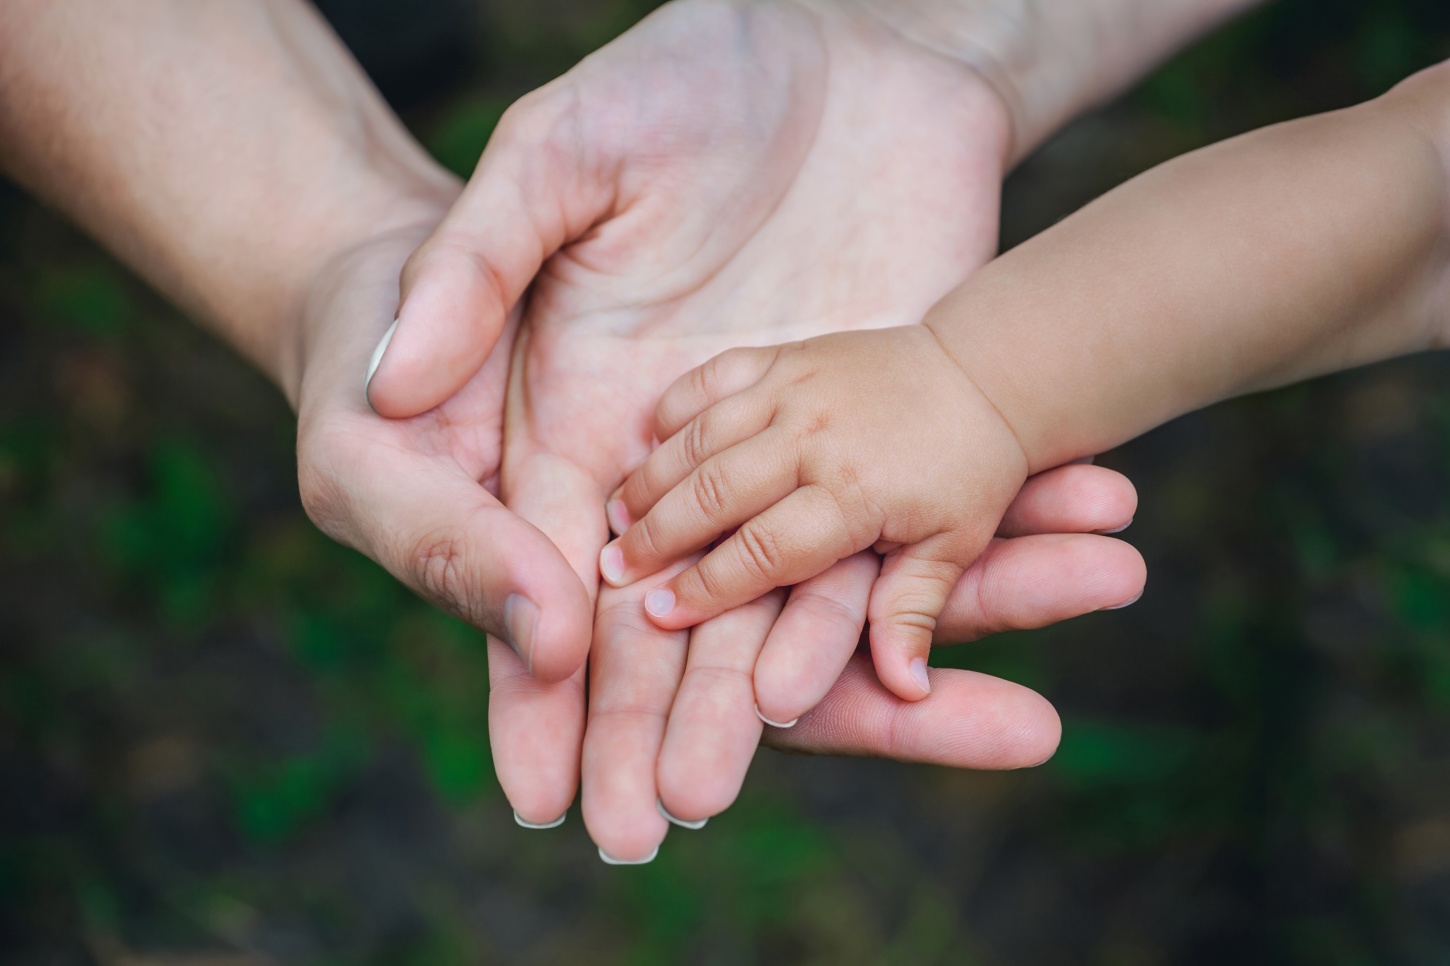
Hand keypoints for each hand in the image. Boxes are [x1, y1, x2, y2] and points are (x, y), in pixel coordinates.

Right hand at [364, 0, 1143, 855]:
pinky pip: (924, 517)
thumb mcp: (548, 161)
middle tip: (673, 814)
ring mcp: (798, 454)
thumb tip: (396, 384)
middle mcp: (687, 466)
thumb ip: (471, 269)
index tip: (537, 786)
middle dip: (669, 720)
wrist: (823, 42)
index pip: (539, 575)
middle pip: (674, 620)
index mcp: (582, 424)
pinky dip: (970, 567)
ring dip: (852, 675)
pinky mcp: (891, 422)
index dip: (533, 683)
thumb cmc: (652, 90)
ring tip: (859, 749)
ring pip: (815, 587)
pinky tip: (1001, 626)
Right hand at [606, 326, 1030, 700]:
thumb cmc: (968, 472)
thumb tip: (906, 691)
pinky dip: (675, 409)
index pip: (763, 551)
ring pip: (702, 437)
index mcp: (855, 493)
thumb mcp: (952, 549)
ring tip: (612, 517)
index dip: (706, 588)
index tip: (657, 615)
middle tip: (611, 571)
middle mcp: (816, 437)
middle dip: (656, 536)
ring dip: (650, 478)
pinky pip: (713, 378)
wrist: (985, 372)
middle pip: (714, 493)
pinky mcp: (785, 354)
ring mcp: (796, 387)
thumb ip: (912, 614)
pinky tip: (645, 441)